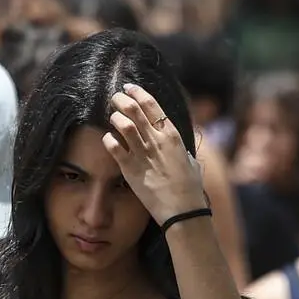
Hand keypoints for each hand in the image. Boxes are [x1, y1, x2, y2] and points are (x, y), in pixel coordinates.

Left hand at [103, 83, 207, 222]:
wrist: (183, 210)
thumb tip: (181, 148)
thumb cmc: (190, 188)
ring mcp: (143, 154)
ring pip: (123, 124)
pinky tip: (107, 139)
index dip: (138, 93)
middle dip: (121, 100)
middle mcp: (157, 140)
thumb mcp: (191, 162)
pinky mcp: (130, 169)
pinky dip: (108, 140)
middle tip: (114, 98)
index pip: (152, 105)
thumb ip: (182, 150)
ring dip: (114, 117)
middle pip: (134, 109)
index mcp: (172, 135)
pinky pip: (113, 147)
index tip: (129, 88)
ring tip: (111, 116)